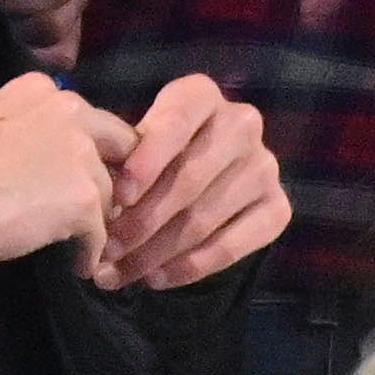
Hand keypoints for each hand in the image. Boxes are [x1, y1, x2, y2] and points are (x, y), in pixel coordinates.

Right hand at [0, 71, 126, 267]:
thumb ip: (40, 132)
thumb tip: (74, 162)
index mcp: (45, 90)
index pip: (97, 121)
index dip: (93, 154)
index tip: (72, 180)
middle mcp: (70, 111)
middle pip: (118, 152)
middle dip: (109, 183)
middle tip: (90, 213)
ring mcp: (81, 155)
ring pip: (109, 196)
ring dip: (94, 223)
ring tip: (70, 244)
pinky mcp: (85, 198)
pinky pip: (101, 234)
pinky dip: (89, 253)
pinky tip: (74, 264)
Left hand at [89, 70, 280, 288]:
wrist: (206, 169)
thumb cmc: (151, 151)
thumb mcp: (133, 141)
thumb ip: (120, 159)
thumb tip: (96, 204)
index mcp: (200, 95)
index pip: (175, 123)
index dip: (146, 161)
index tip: (118, 197)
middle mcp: (241, 124)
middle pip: (188, 179)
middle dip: (141, 220)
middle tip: (105, 250)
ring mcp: (265, 167)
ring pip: (204, 217)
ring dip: (155, 252)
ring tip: (118, 273)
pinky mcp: (278, 207)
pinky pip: (233, 246)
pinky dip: (190, 267)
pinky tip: (156, 279)